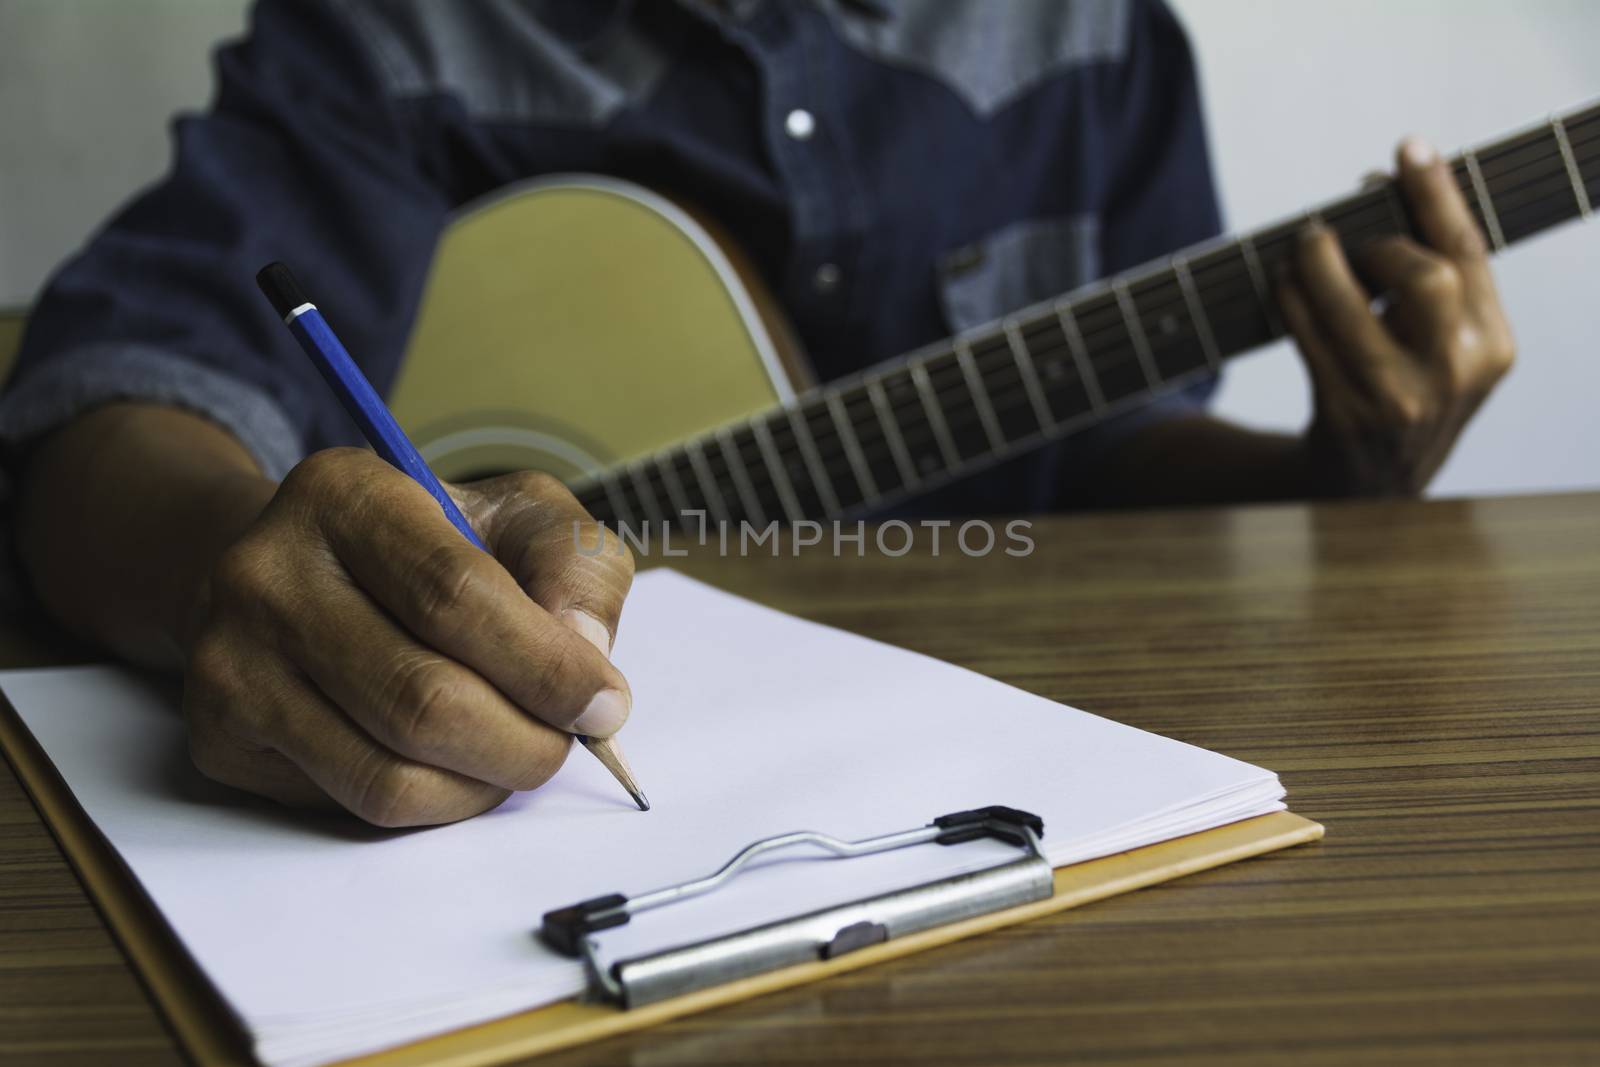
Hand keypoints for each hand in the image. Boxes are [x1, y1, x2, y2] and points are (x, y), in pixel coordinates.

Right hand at [183, 448, 632, 825]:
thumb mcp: (521, 517)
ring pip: (387, 774)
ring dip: (483, 786)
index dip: (544, 665)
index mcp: (345, 493)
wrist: (305, 571)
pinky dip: (432, 804)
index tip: (604, 705)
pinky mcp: (219, 736)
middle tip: (568, 743)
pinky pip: (351, 805)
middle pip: (422, 699)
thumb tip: (583, 655)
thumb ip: (575, 566)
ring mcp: (230, 660)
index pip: (455, 594)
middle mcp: (266, 572)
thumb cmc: (432, 547)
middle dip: (525, 742)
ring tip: (518, 754)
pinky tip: (453, 763)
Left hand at [1279, 137, 1515, 495]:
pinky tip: (1282, 282)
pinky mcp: (1344, 413)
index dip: (1436, 194)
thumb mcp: (1443, 347)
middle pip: (1424, 274)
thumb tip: (1385, 186)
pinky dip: (1289, 298)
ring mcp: (1399, 398)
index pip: (1469, 252)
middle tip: (1344, 230)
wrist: (1366, 487)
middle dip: (1378, 238)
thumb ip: (1435, 282)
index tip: (1407, 147)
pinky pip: (1308, 336)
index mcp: (1492, 346)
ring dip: (1319, 260)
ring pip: (1354, 304)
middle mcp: (1455, 373)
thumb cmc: (1403, 392)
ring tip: (1304, 243)